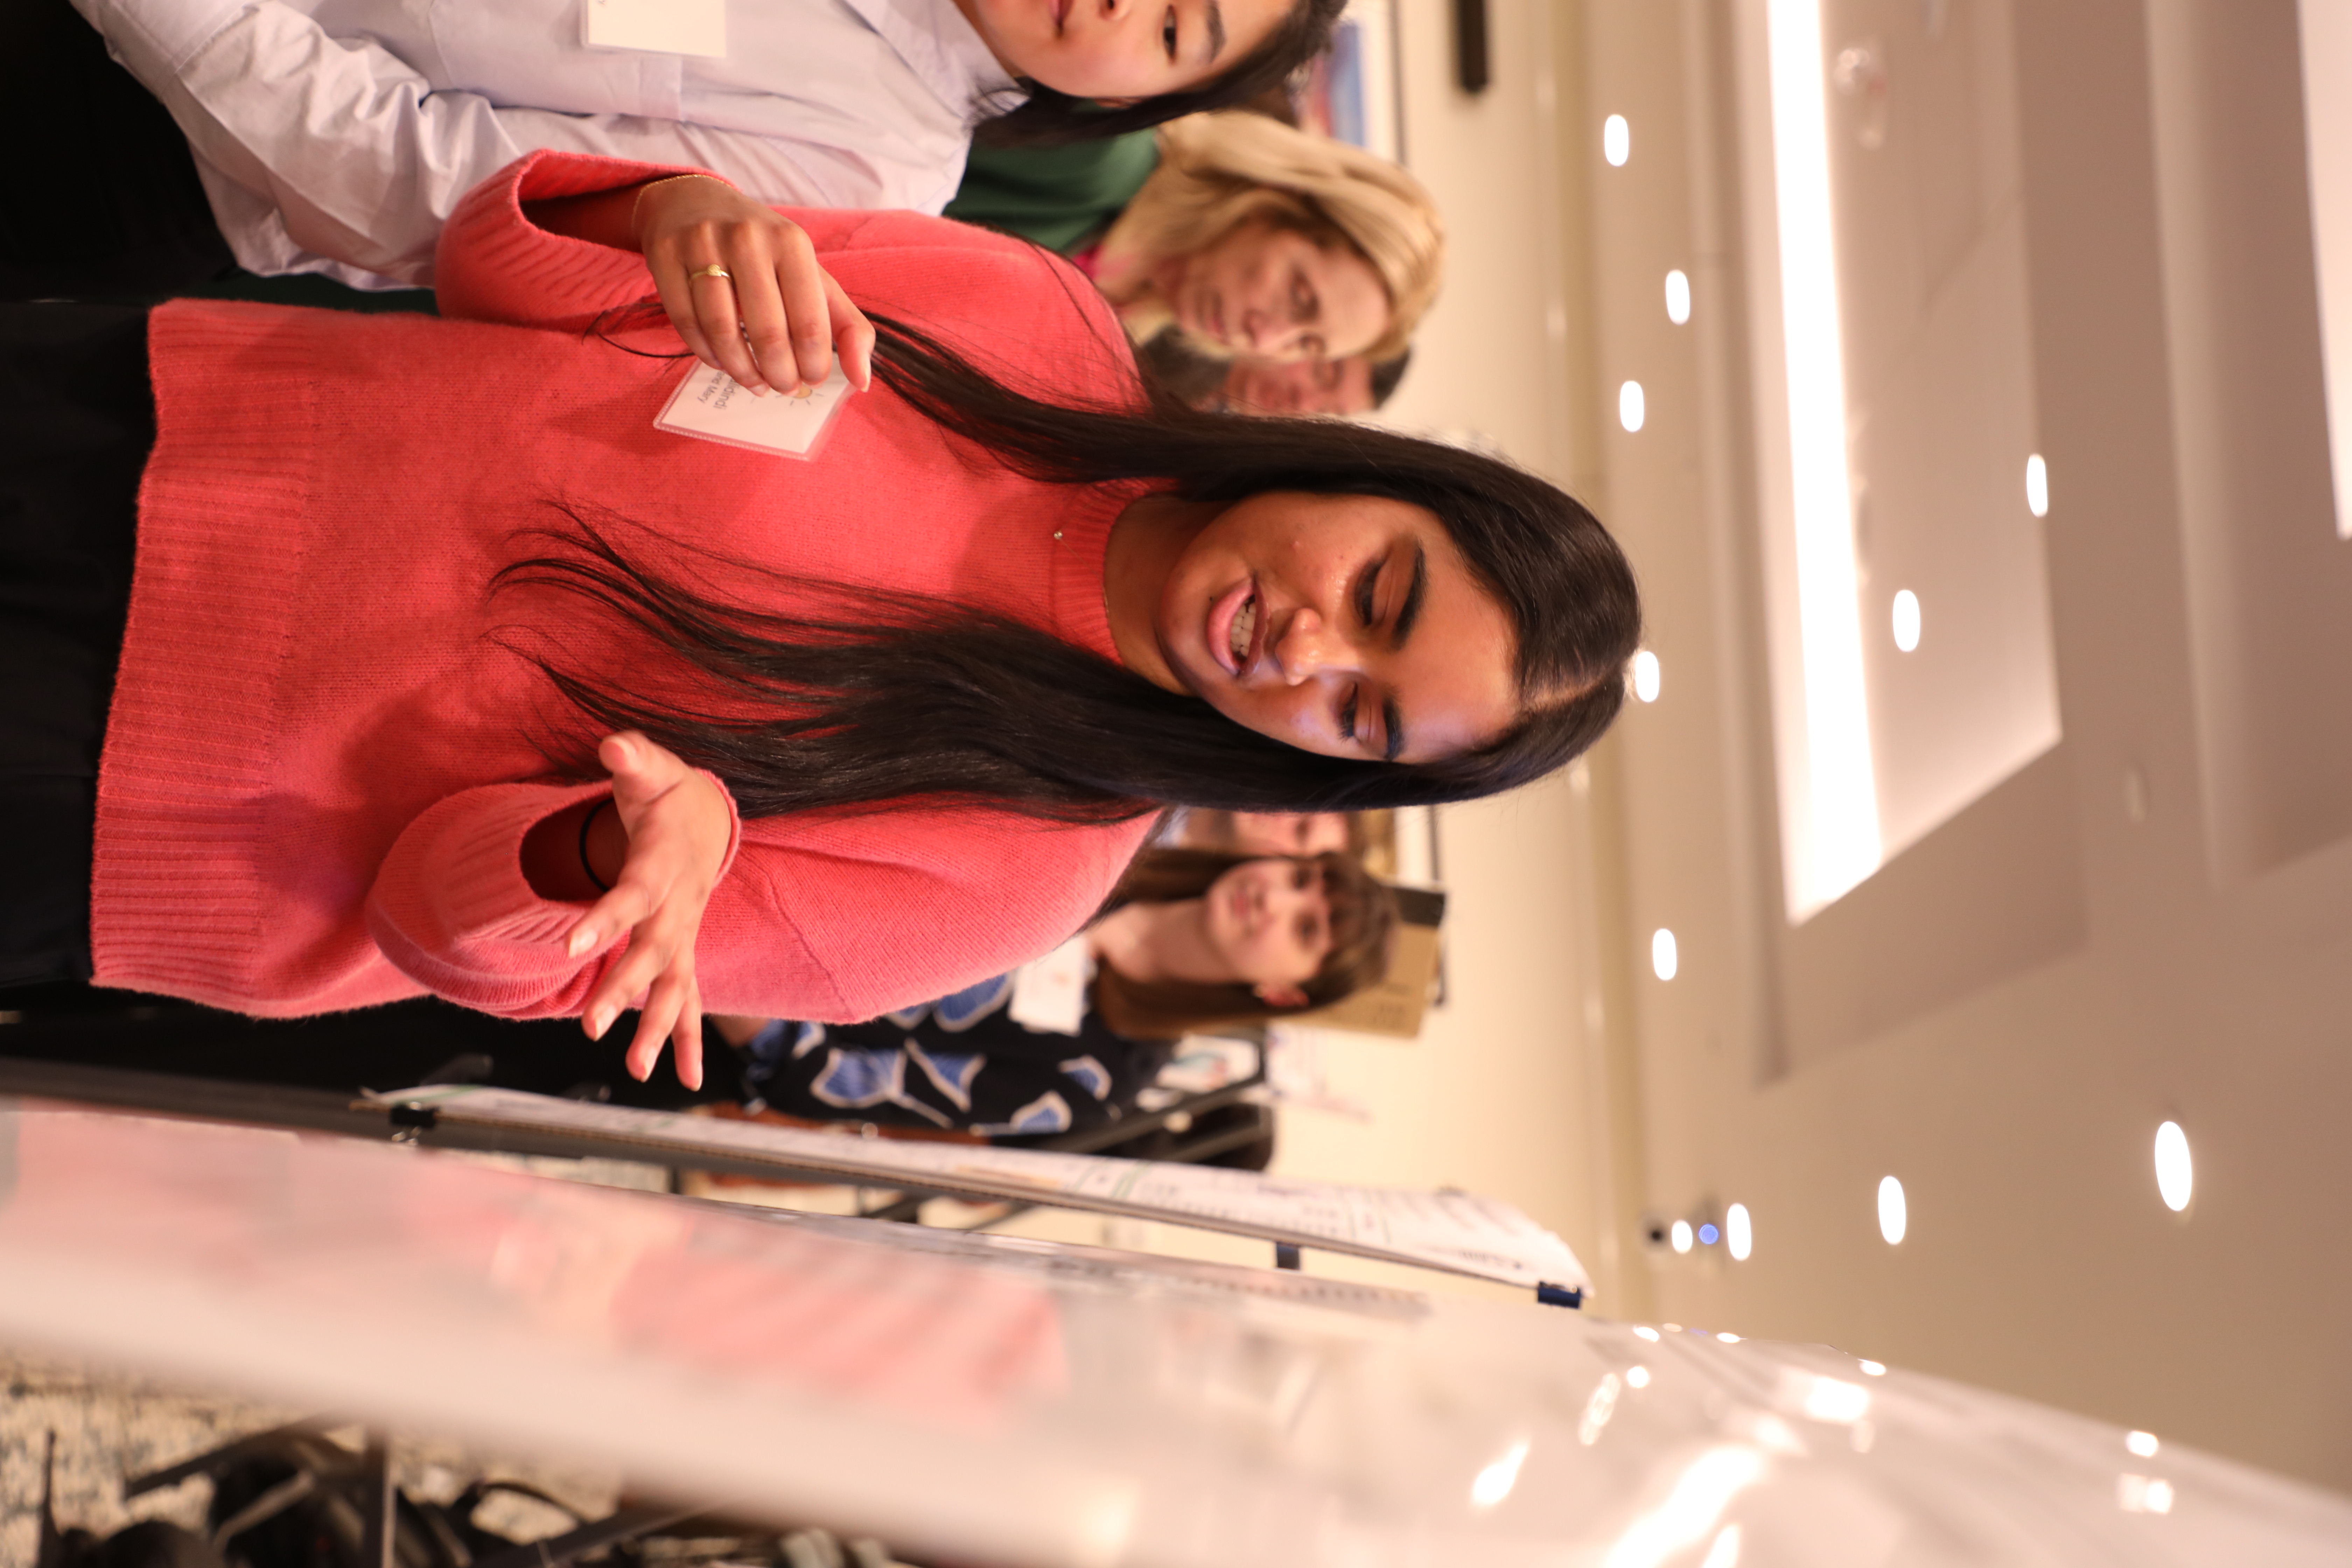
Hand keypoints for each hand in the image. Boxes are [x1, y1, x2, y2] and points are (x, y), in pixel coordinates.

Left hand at [563, 731, 731, 1089]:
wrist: (705, 818)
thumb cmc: (666, 794)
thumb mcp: (652, 768)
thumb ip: (633, 758)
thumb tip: (613, 743)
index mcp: (663, 866)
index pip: (632, 895)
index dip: (604, 918)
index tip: (569, 946)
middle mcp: (678, 909)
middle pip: (654, 954)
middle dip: (626, 990)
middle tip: (592, 1026)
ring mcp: (684, 935)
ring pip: (674, 988)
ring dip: (658, 1030)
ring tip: (637, 1071)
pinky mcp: (682, 952)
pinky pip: (687, 1002)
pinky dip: (686, 1041)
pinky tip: (683, 1081)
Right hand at [632, 175, 875, 397]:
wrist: (694, 203)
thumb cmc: (764, 251)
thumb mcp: (813, 277)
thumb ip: (847, 326)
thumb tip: (862, 381)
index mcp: (791, 242)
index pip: (809, 322)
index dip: (813, 365)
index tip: (812, 380)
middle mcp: (747, 239)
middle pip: (767, 332)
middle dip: (780, 375)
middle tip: (784, 388)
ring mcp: (701, 245)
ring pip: (722, 332)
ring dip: (743, 371)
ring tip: (756, 383)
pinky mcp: (665, 257)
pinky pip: (687, 324)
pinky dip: (708, 354)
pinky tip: (724, 362)